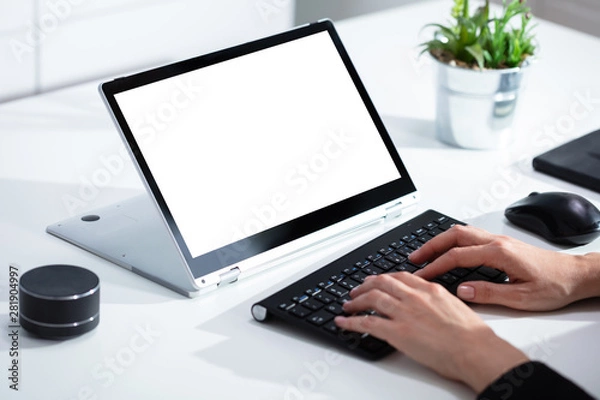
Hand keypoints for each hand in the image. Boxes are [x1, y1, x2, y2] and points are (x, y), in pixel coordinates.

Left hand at [334, 272, 527, 391]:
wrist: (476, 350)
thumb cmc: (472, 335)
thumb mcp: (456, 306)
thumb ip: (438, 301)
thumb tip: (430, 305)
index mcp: (429, 289)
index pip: (400, 277)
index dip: (384, 277)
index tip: (377, 280)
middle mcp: (414, 297)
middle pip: (382, 283)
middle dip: (365, 285)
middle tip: (356, 290)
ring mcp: (404, 313)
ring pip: (372, 299)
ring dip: (355, 301)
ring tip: (347, 304)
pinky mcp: (398, 332)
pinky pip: (368, 323)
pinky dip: (351, 322)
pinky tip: (343, 322)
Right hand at [410, 225, 594, 310]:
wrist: (576, 275)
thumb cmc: (555, 285)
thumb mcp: (521, 297)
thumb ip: (489, 293)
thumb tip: (462, 290)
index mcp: (499, 253)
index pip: (457, 256)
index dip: (435, 266)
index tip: (422, 275)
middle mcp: (496, 241)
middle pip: (454, 236)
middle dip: (430, 246)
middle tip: (414, 257)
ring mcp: (499, 239)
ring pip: (461, 232)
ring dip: (440, 240)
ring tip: (425, 253)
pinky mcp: (502, 243)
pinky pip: (470, 236)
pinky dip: (453, 240)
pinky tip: (449, 250)